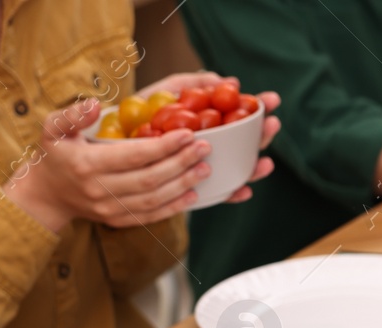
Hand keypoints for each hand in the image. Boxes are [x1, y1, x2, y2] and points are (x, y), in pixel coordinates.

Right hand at [6, 99, 212, 229]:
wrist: (46, 194)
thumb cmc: (53, 154)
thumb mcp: (52, 127)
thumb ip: (72, 114)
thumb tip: (94, 104)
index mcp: (87, 164)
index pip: (133, 155)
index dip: (163, 146)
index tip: (186, 134)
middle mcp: (99, 190)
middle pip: (149, 179)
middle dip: (180, 164)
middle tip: (204, 149)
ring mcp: (109, 209)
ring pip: (153, 200)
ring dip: (182, 185)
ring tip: (204, 169)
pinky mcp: (117, 220)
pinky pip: (150, 216)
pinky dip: (173, 207)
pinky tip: (191, 194)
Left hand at [135, 73, 283, 203]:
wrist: (108, 142)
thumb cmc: (134, 115)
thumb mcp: (161, 92)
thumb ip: (190, 83)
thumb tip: (228, 80)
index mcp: (207, 120)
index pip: (240, 113)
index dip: (258, 106)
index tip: (272, 100)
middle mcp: (211, 144)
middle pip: (246, 142)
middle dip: (263, 134)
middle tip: (274, 123)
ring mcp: (204, 165)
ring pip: (237, 168)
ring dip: (254, 166)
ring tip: (266, 162)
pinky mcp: (192, 187)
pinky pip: (215, 193)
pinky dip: (230, 193)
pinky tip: (243, 190)